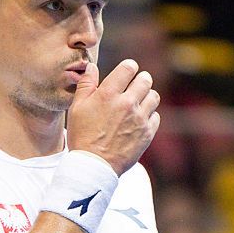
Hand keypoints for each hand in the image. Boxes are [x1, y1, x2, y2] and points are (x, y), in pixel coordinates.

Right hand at [66, 59, 160, 174]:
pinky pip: (156, 116)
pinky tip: (139, 119)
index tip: (126, 72)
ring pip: (154, 96)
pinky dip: (149, 115)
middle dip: (140, 79)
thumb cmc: (82, 136)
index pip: (128, 67)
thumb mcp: (77, 108)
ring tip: (138, 102)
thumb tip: (92, 67)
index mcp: (108, 94)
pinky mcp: (147, 133)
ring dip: (147, 96)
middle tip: (135, 85)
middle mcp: (127, 103)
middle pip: (145, 79)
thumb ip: (86, 85)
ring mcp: (139, 119)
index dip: (128, 67)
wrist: (94, 166)